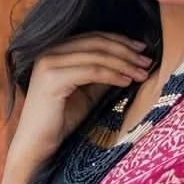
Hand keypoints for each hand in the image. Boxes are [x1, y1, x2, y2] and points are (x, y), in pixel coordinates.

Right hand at [8, 30, 153, 166]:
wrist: (35, 146)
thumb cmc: (60, 122)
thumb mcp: (86, 94)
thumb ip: (102, 76)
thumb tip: (129, 64)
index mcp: (56, 51)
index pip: (93, 38)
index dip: (120, 41)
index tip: (142, 50)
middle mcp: (50, 52)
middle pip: (96, 42)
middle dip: (126, 51)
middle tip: (147, 61)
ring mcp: (49, 63)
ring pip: (96, 55)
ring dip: (123, 63)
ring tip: (142, 73)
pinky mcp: (52, 78)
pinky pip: (91, 71)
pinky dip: (112, 75)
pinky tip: (126, 81)